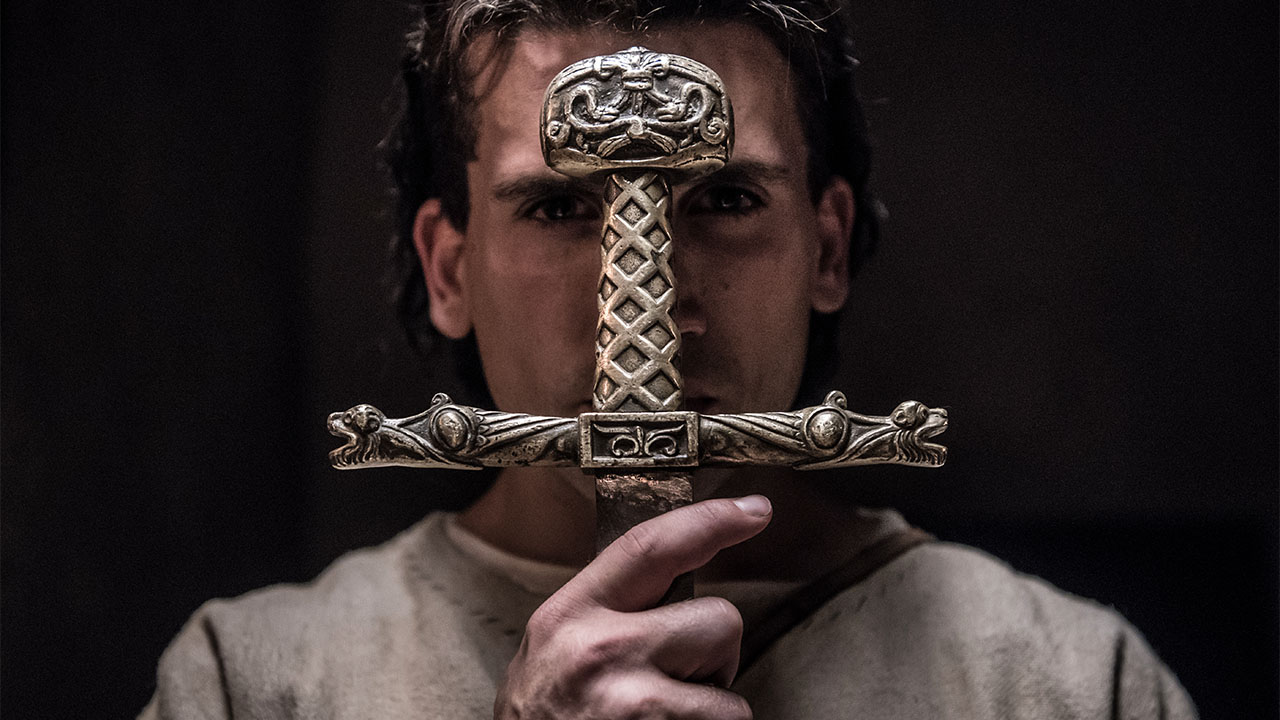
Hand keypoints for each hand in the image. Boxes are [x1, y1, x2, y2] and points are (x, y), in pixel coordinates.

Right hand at [494, 495, 772, 719]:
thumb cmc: (541, 718)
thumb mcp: (551, 650)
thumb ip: (604, 610)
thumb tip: (671, 574)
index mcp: (571, 614)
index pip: (650, 546)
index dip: (711, 521)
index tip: (754, 510)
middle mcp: (601, 651)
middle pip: (719, 618)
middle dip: (714, 654)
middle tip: (675, 682)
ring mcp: (634, 703)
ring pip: (731, 691)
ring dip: (709, 711)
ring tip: (659, 719)